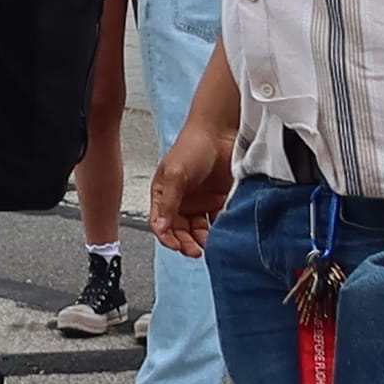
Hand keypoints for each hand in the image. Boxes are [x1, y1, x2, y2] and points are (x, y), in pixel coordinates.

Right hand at [149, 111, 234, 254]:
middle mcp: (182, 201)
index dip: (167, 238)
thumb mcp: (175, 174)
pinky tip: (223, 232)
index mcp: (165, 195)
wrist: (222, 132)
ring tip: (209, 244)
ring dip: (204, 240)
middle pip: (181, 231)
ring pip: (201, 231)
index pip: (161, 224)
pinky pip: (220, 222)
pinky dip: (221, 230)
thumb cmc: (192, 146)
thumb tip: (160, 227)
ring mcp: (202, 202)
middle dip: (186, 244)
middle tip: (194, 251)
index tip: (176, 246)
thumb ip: (168, 203)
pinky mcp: (220, 201)